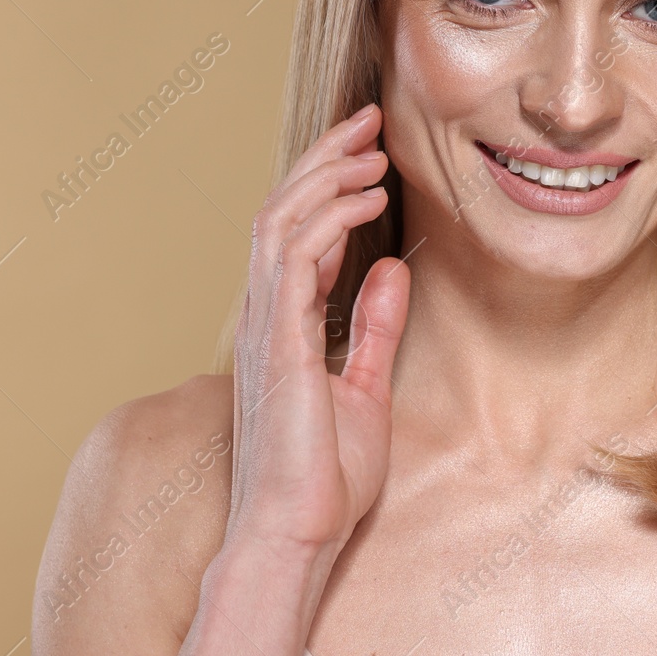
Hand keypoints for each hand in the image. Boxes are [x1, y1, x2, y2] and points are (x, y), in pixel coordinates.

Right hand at [224, 103, 410, 560]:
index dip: (327, 182)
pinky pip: (293, 257)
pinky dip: (329, 218)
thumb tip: (392, 269)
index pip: (295, 230)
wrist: (299, 534)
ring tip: (374, 150)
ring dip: (327, 175)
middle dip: (325, 158)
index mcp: (283, 324)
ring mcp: (265, 326)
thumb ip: (375, 327)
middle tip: (369, 121)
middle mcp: (265, 315)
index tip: (369, 152)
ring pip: (280, 220)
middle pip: (281, 209)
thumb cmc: (325, 477)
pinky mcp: (277, 342)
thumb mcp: (366, 388)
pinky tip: (368, 200)